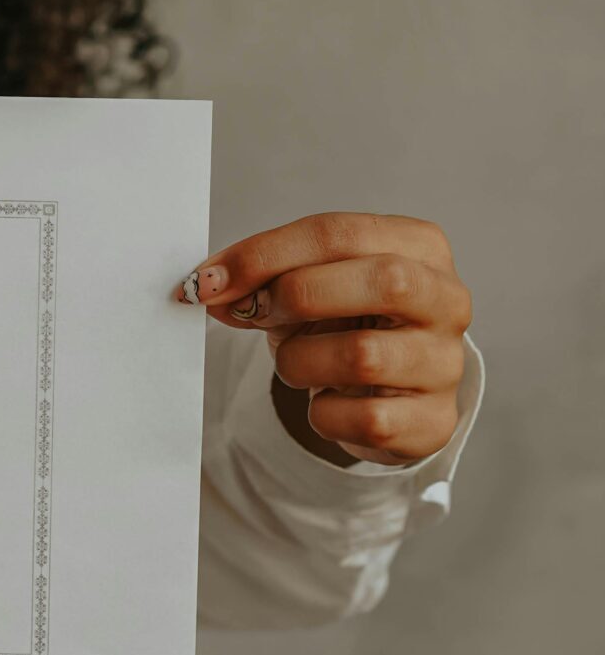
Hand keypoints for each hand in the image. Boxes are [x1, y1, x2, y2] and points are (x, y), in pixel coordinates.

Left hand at [178, 212, 470, 465]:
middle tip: (254, 313)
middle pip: (383, 281)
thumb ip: (264, 277)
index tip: (207, 280)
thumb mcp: (308, 283)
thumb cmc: (345, 322)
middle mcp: (447, 300)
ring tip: (295, 362)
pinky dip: (325, 413)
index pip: (338, 233)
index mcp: (418, 246)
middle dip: (298, 296)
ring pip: (365, 355)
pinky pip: (366, 419)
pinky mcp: (435, 421)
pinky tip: (326, 401)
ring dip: (301, 361)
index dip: (264, 255)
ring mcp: (446, 363)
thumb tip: (211, 285)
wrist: (384, 390)